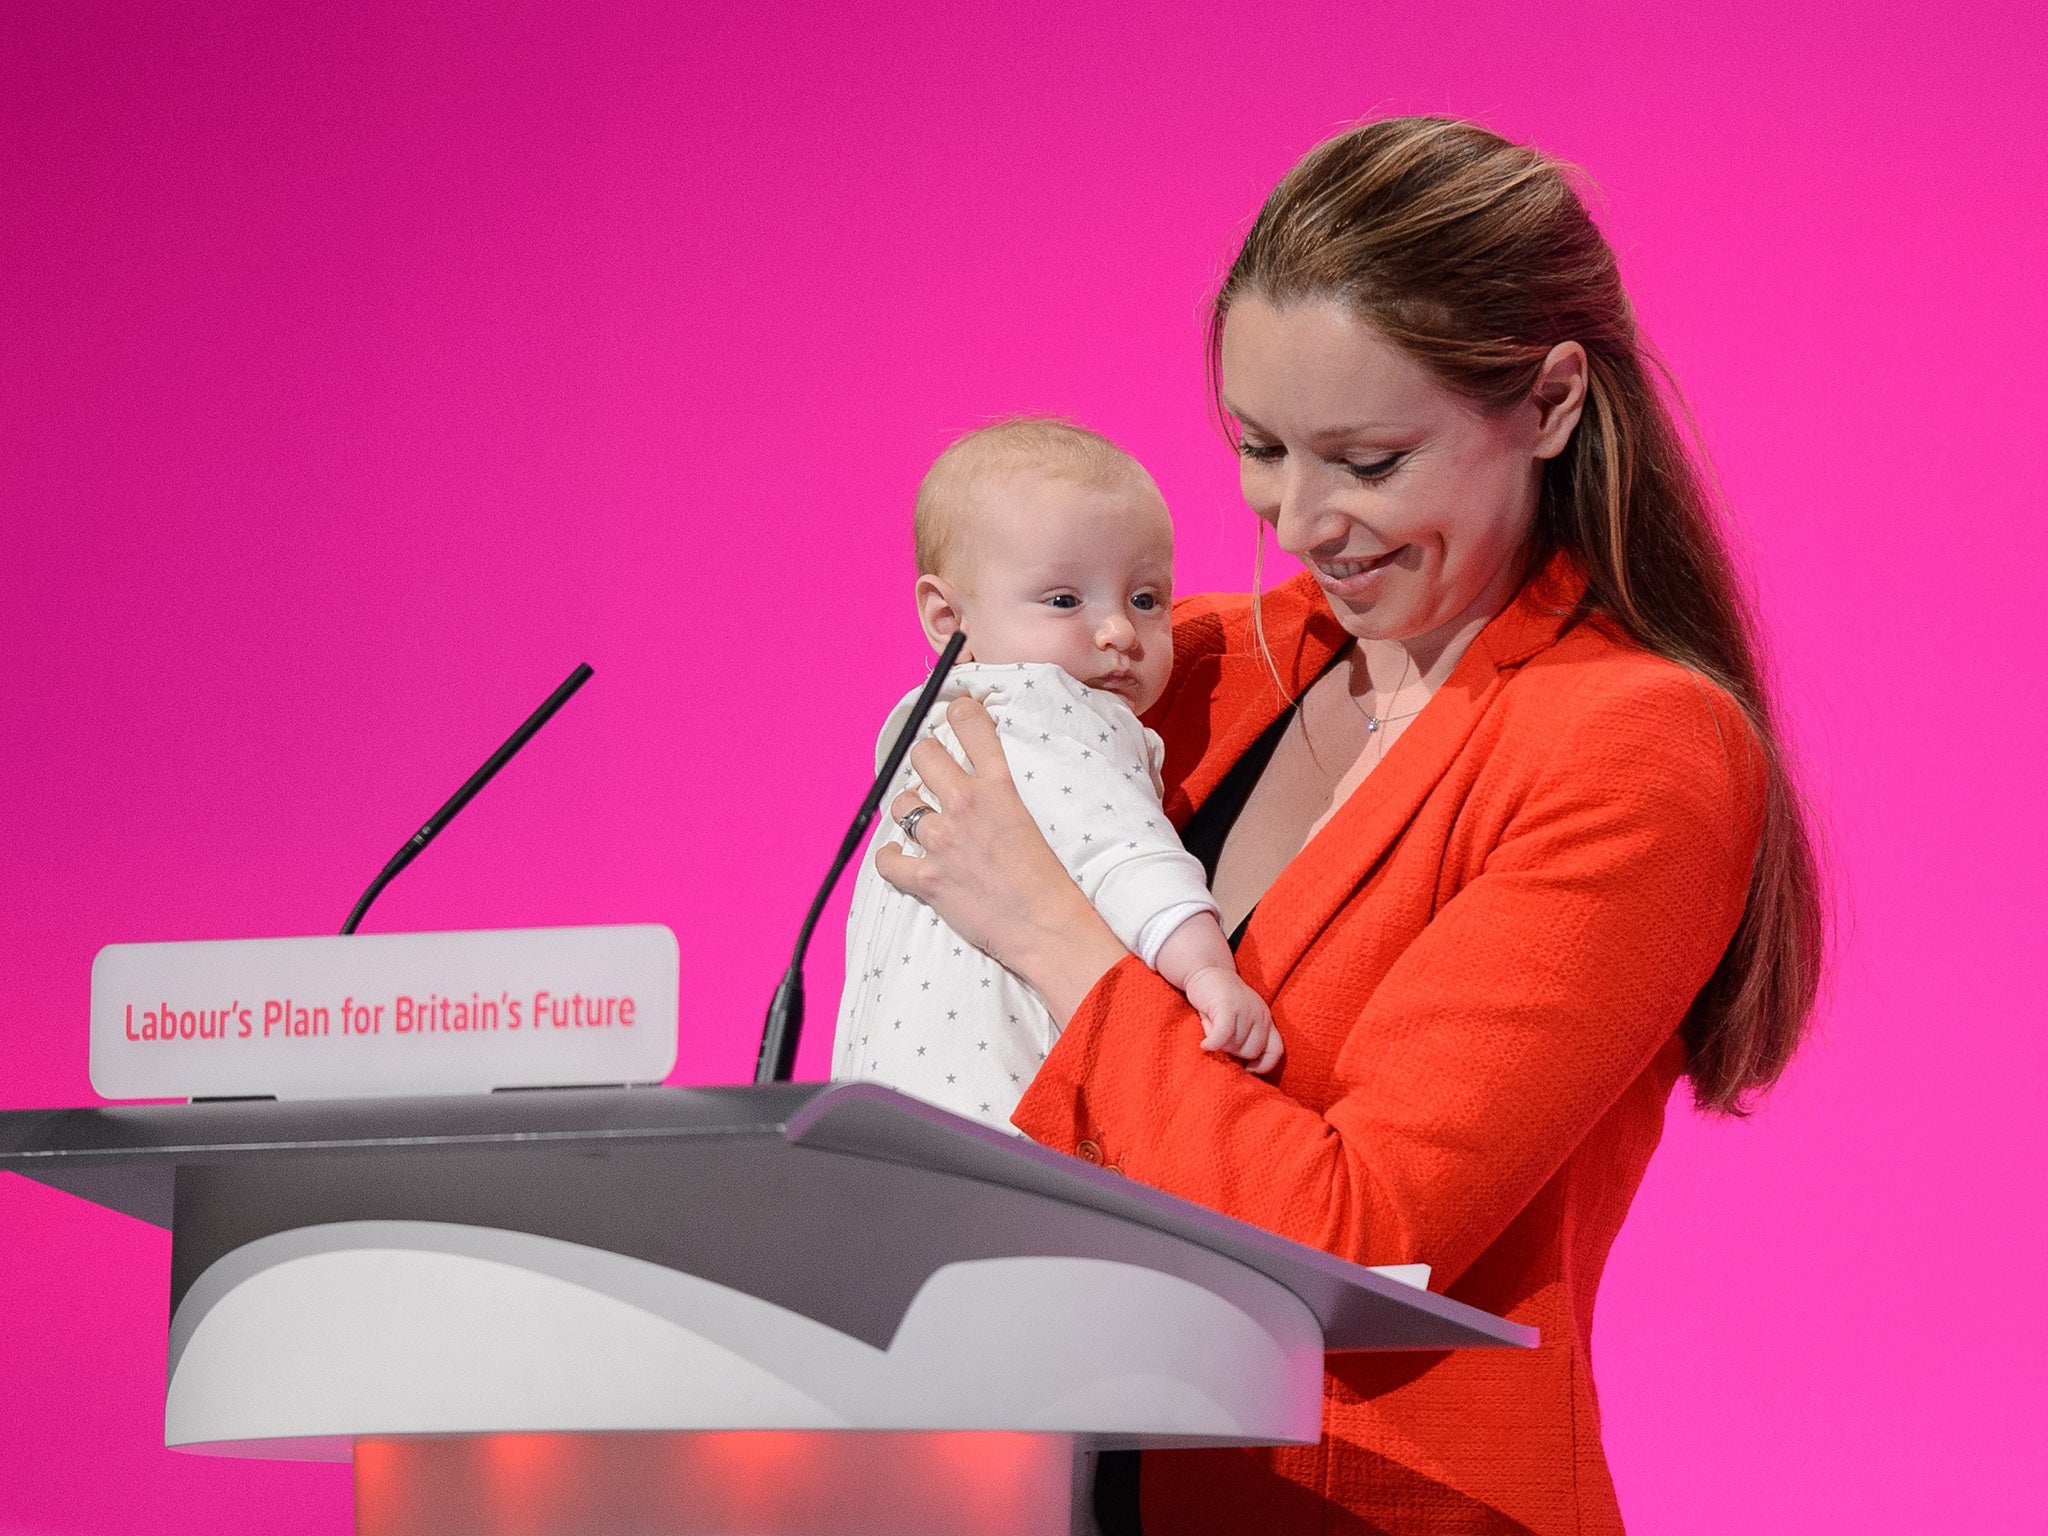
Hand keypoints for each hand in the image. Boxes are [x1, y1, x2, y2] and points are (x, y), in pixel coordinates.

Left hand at [875, 696, 1128, 1021]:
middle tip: (932, 775)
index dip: (958, 713)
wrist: (1051, 928)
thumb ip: (1013, 793)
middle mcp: (967, 804)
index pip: (969, 721)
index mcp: (1001, 785)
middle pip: (922, 754)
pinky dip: (890, 860)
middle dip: (923, 760)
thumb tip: (1000, 779)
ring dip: (908, 811)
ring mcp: (944, 841)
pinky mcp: (929, 878)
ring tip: (921, 822)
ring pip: (901, 804)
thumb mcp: (1041, 817)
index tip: (955, 717)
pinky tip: (900, 859)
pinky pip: (888, 860)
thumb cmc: (1058, 880)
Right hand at [1183, 965, 1283, 1074]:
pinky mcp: (1228, 1005)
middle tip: (1220, 1040)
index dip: (1263, 1066)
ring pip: (1235, 1045)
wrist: (1206, 970)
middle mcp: (1261, 1015)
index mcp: (1266, 1020)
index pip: (1276, 1051)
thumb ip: (1243, 1040)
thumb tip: (1240, 1069)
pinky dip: (1213, 1043)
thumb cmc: (1219, 1002)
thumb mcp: (1239, 1022)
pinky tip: (1205, 1045)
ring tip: (1211, 1030)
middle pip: (1252, 1052)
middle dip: (1234, 1053)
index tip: (1246, 1069)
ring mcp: (1246, 1009)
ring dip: (1220, 1045)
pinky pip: (1224, 1034)